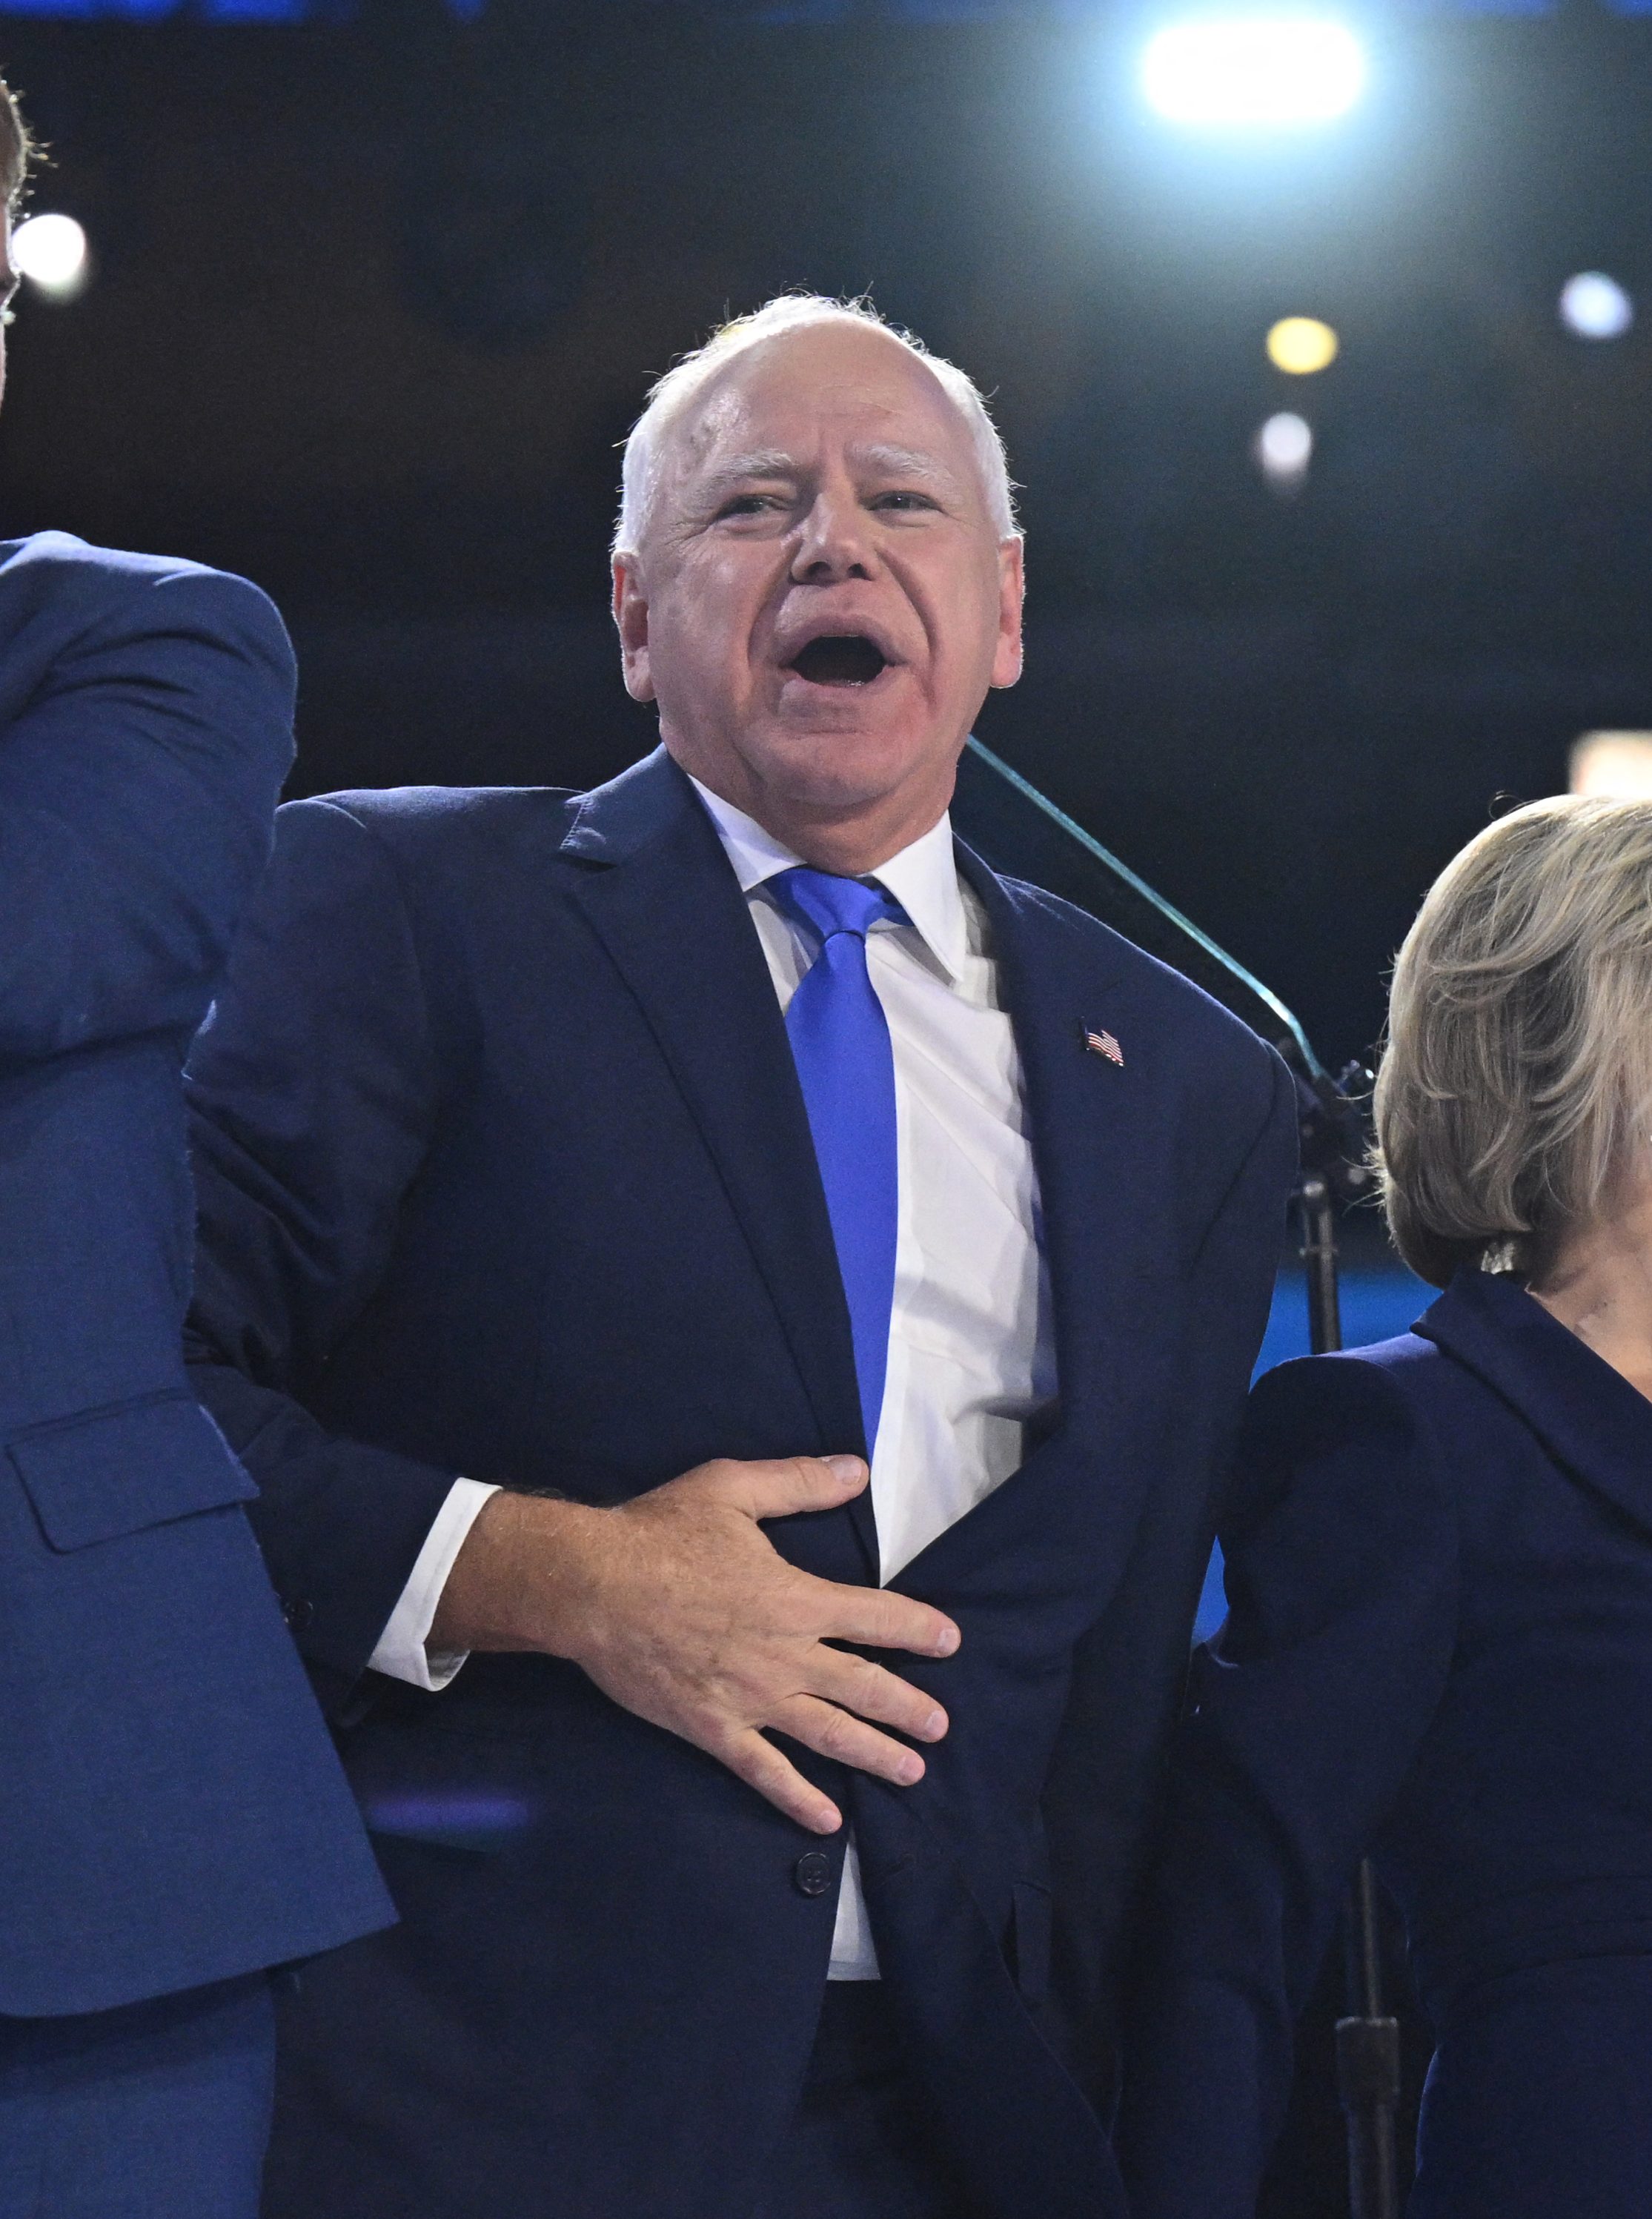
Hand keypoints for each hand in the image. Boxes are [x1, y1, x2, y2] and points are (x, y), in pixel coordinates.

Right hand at [429, 1454, 959, 1832]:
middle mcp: (785, 1655)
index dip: (918, 1630)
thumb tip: (858, 1471)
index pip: (876, 1617)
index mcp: (795, 1597)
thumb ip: (799, 1482)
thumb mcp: (732, 1488)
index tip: (950, 1642)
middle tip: (940, 1727)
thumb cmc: (660, 1532)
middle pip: (864, 1687)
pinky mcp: (714, 1728)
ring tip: (912, 1771)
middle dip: (909, 1708)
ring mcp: (751, 1698)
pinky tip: (828, 1821)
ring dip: (875, 1754)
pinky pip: (765, 1772)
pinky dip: (799, 1799)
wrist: (591, 1586)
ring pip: (829, 1734)